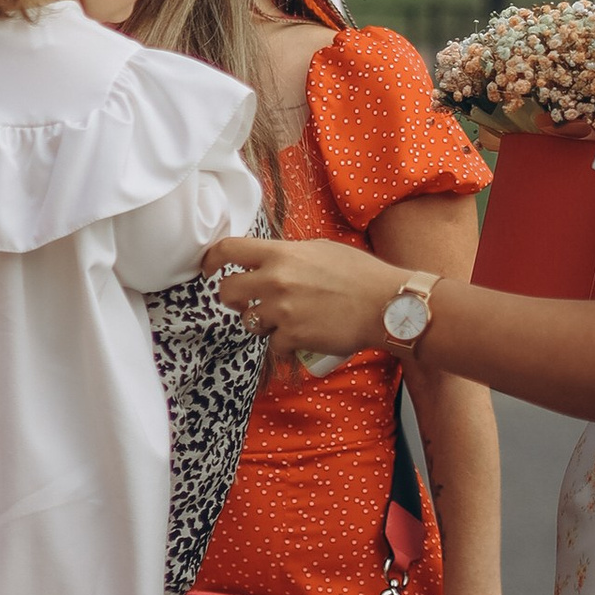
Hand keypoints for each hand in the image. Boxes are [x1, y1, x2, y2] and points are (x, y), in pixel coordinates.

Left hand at [203, 234, 398, 365]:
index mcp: (281, 254)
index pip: (229, 249)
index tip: (208, 268)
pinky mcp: (292, 337)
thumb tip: (272, 261)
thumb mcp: (321, 250)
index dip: (211, 259)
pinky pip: (273, 344)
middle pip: (226, 291)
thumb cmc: (360, 275)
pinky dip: (285, 344)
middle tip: (248, 302)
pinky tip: (304, 336)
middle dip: (234, 299)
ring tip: (286, 319)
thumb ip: (290, 255)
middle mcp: (275, 280)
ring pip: (248, 321)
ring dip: (261, 323)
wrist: (386, 304)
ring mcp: (282, 310)